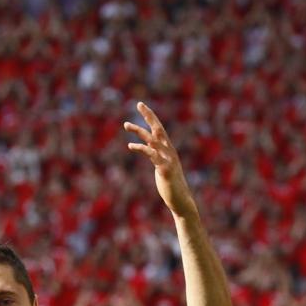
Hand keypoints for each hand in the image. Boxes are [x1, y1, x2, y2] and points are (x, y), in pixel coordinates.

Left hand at [124, 102, 196, 217]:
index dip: (151, 117)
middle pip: (158, 129)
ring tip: (126, 124)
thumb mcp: (162, 166)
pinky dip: (141, 149)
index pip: (159, 129)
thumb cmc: (170, 185)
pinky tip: (130, 146)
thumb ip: (156, 156)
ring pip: (152, 140)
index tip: (142, 106)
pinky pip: (152, 155)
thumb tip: (149, 150)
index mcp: (168, 149)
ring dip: (139, 131)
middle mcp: (169, 151)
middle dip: (149, 116)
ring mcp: (167, 159)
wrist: (180, 201)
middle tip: (139, 104)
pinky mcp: (164, 169)